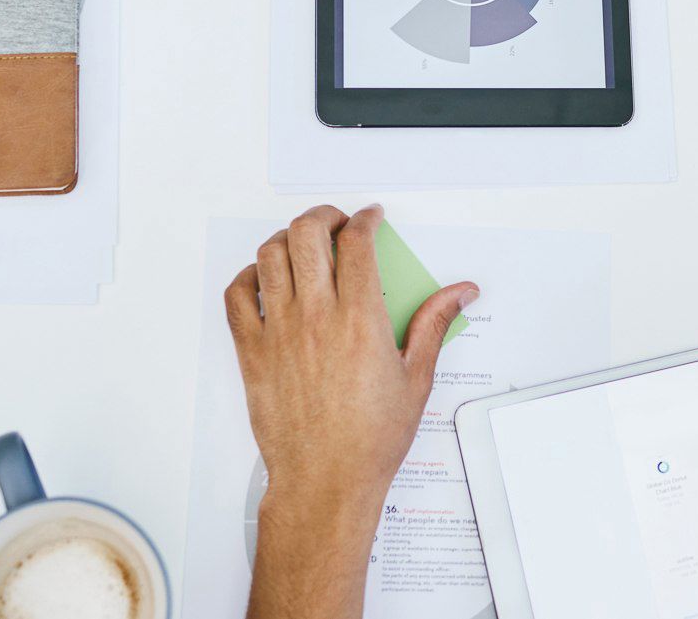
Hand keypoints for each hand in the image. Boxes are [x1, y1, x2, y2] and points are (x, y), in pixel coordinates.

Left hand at [225, 206, 476, 524]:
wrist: (325, 481)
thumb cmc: (370, 440)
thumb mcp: (417, 379)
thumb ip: (435, 324)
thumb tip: (460, 292)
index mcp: (360, 320)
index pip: (356, 242)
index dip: (365, 219)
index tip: (370, 219)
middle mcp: (316, 317)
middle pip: (308, 233)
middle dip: (325, 216)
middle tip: (337, 223)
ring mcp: (279, 332)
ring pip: (270, 255)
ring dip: (288, 239)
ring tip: (304, 246)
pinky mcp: (252, 353)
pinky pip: (238, 295)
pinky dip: (249, 276)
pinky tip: (266, 280)